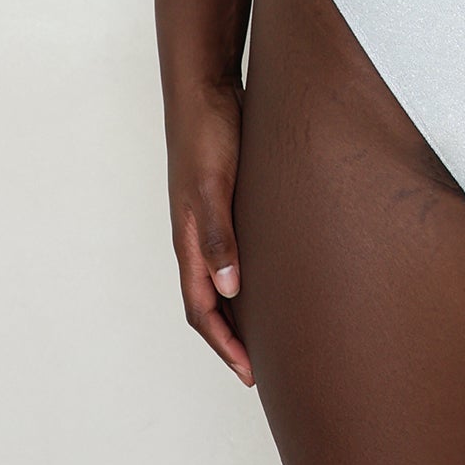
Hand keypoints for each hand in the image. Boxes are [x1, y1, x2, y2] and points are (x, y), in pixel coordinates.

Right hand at [166, 81, 254, 386]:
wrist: (205, 88)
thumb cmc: (209, 133)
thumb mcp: (213, 185)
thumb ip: (218, 235)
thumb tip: (227, 291)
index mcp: (188, 240)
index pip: (200, 310)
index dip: (224, 346)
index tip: (251, 375)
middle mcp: (196, 237)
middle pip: (209, 303)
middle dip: (233, 340)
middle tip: (266, 367)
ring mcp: (209, 219)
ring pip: (222, 279)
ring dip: (241, 310)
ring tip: (273, 332)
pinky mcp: (226, 201)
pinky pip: (234, 253)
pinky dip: (249, 276)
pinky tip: (276, 275)